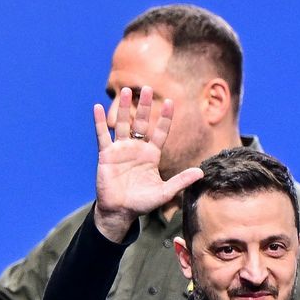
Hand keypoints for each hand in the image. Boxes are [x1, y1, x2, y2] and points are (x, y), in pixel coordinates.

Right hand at [92, 86, 202, 241]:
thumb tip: (201, 173)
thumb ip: (181, 181)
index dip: (165, 118)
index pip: (160, 132)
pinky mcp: (106, 155)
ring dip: (124, 108)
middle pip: (142, 122)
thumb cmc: (142, 202)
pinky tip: (98, 107)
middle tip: (148, 88)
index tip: (171, 102)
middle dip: (145, 106)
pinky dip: (100, 122)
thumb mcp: (165, 192)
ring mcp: (121, 150)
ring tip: (126, 91)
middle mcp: (137, 149)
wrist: (121, 211)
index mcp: (152, 155)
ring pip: (123, 124)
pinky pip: (103, 135)